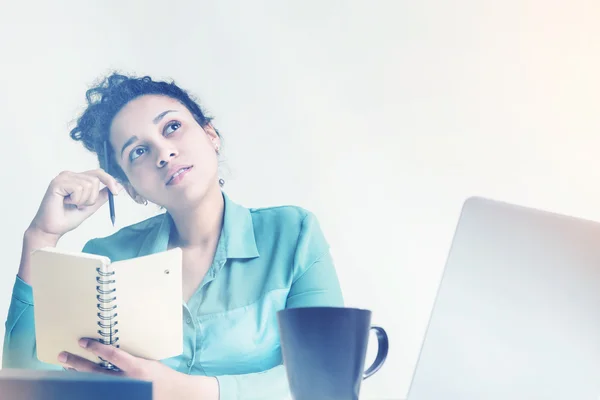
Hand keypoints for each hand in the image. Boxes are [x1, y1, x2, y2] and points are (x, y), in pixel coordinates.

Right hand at [28, 169, 122, 240]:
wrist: (52, 229)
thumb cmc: (68, 218)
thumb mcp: (90, 206)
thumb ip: (101, 196)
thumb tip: (117, 187)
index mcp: (76, 178)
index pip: (98, 173)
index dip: (109, 180)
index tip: (116, 192)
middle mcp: (69, 175)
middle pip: (95, 179)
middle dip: (92, 197)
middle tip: (79, 206)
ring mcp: (63, 177)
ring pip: (88, 184)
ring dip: (84, 200)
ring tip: (72, 205)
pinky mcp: (57, 183)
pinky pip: (79, 188)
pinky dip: (76, 200)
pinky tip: (65, 203)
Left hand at [58, 339, 218, 399]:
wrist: (173, 394)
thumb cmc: (163, 375)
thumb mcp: (149, 361)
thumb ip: (132, 357)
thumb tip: (112, 350)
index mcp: (136, 367)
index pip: (112, 355)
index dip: (95, 347)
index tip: (82, 341)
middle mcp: (127, 380)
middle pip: (95, 371)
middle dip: (77, 363)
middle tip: (62, 355)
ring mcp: (123, 390)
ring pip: (93, 383)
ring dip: (78, 375)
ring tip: (65, 367)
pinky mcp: (122, 395)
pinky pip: (100, 390)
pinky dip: (88, 385)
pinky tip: (79, 382)